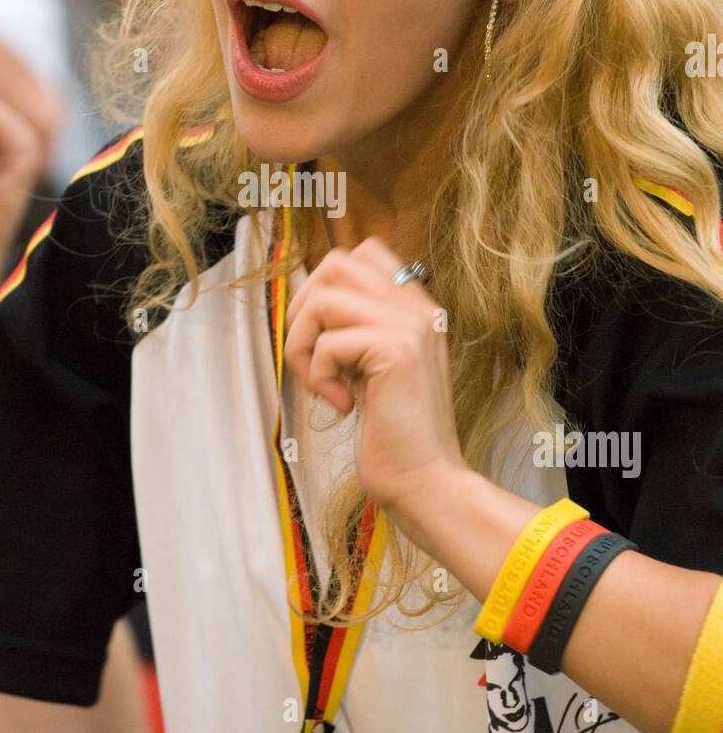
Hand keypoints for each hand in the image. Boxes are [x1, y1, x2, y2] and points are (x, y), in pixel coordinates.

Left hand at [283, 237, 469, 529]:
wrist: (426, 481)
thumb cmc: (395, 435)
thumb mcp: (373, 368)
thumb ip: (356, 330)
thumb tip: (308, 305)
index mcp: (416, 308)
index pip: (364, 252)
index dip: (327, 285)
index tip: (326, 337)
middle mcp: (418, 307)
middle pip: (336, 263)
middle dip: (304, 307)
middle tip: (313, 356)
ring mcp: (411, 325)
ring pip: (323, 297)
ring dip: (304, 344)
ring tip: (324, 384)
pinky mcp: (397, 350)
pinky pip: (328, 343)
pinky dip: (319, 377)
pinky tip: (343, 406)